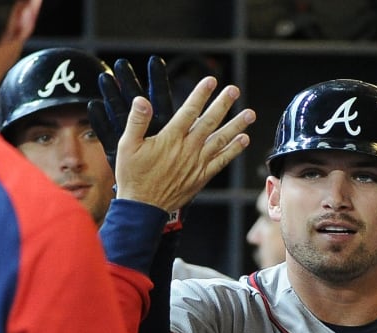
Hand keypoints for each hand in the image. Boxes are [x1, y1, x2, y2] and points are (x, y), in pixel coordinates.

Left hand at [88, 56, 174, 169]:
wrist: (153, 198)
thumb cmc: (165, 172)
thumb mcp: (173, 147)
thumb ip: (171, 127)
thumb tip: (171, 105)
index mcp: (165, 129)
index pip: (161, 98)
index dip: (158, 80)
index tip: (154, 61)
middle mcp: (149, 133)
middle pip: (138, 102)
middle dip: (130, 82)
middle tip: (121, 63)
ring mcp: (132, 142)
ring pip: (120, 115)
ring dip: (112, 97)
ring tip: (103, 76)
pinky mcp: (118, 152)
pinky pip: (106, 134)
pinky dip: (99, 121)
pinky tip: (92, 106)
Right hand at [109, 77, 253, 212]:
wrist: (144, 207)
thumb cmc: (133, 176)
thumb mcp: (127, 146)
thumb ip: (136, 122)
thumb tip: (141, 101)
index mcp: (170, 139)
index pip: (188, 111)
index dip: (200, 95)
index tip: (211, 81)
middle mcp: (187, 149)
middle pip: (209, 122)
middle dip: (223, 104)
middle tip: (235, 90)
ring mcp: (197, 163)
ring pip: (220, 140)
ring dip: (236, 126)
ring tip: (250, 113)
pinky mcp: (201, 176)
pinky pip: (221, 161)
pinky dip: (233, 150)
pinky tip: (244, 140)